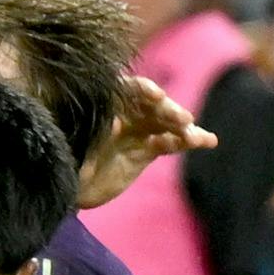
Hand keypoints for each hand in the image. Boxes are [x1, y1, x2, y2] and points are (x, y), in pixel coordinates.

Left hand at [76, 75, 216, 210]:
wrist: (66, 186)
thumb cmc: (65, 156)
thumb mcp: (76, 141)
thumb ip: (97, 131)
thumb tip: (114, 122)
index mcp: (105, 102)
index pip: (128, 88)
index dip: (143, 89)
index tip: (155, 95)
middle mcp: (124, 111)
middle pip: (152, 105)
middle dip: (168, 110)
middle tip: (180, 119)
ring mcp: (138, 129)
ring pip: (166, 122)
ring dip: (183, 126)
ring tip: (193, 134)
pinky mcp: (147, 149)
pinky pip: (171, 142)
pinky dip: (189, 141)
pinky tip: (208, 140)